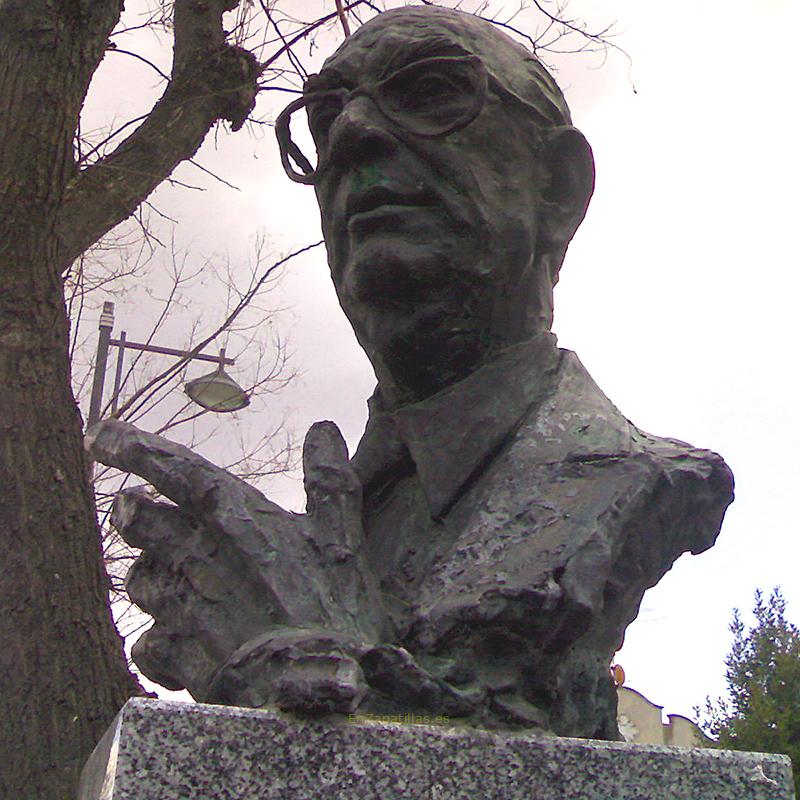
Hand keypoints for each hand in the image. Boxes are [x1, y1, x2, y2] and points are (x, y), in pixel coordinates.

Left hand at [86, 419, 384, 711]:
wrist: (312, 694)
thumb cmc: (331, 610)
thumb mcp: (341, 537)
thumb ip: (328, 479)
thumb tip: (323, 428)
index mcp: (231, 516)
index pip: (171, 468)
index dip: (132, 447)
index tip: (99, 434)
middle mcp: (194, 552)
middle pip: (135, 520)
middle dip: (132, 512)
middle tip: (135, 510)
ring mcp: (178, 603)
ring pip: (138, 577)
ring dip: (152, 573)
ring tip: (180, 581)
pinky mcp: (173, 649)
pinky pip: (147, 640)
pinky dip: (162, 638)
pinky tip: (188, 642)